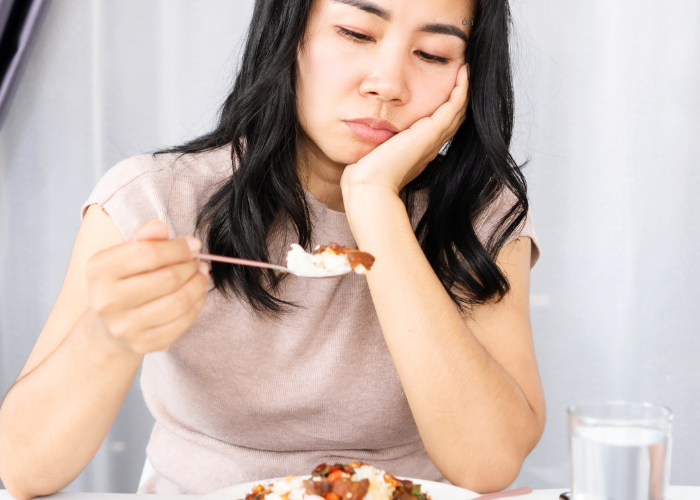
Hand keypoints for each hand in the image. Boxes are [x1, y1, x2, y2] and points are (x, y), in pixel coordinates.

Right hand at [86, 220, 208, 353]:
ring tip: (201, 274)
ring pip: (179, 301)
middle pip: (168, 278)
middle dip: (190, 266)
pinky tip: (198, 293)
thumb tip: (160, 227)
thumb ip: (144, 237)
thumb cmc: (123, 281)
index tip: (193, 245)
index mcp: (99, 271)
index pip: (150, 253)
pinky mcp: (144, 344)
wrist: (109, 325)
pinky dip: (198, 303)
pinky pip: (183, 321)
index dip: (179, 248)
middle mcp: (106, 301)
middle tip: (198, 261)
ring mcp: (125, 327)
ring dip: (198, 284)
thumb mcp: (126, 254)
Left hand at [341, 64, 468, 197]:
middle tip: (464, 74)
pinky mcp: (432, 132)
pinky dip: (461, 88)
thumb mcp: (374, 152)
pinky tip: (464, 72)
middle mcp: (430, 145)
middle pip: (453, 116)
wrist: (371, 186)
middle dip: (458, 95)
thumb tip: (367, 129)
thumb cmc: (366, 175)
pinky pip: (454, 106)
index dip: (445, 106)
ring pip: (457, 110)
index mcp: (419, 150)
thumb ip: (376, 140)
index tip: (446, 86)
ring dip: (463, 89)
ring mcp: (433, 139)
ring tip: (466, 69)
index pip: (438, 125)